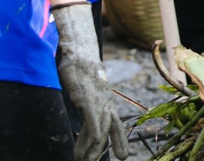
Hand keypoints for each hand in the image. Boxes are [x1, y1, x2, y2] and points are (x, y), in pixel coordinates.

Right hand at [53, 3, 129, 160]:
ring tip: (84, 160)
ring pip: (99, 126)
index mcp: (106, 102)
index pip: (115, 125)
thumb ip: (88, 107)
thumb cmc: (83, 73)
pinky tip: (95, 138)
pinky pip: (91, 115)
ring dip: (93, 146)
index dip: (119, 141)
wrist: (80, 54)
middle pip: (108, 129)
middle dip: (102, 149)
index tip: (123, 156)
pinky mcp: (86, 95)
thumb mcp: (88, 93)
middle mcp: (105, 102)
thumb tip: (85, 116)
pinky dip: (93, 128)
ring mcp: (96, 99)